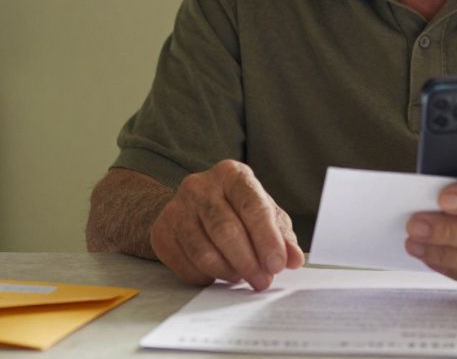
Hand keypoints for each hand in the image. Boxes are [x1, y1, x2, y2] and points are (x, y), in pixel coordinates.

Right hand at [150, 159, 304, 290]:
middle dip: (249, 262)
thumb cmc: (235, 210)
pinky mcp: (162, 232)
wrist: (189, 208)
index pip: (252, 205)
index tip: (278, 264)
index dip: (267, 238)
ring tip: (242, 277)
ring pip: (204, 252)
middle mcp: (200, 185)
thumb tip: (294, 258)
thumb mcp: (263, 213)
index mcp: (231, 174)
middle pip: (226, 230)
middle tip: (263, 281)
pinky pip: (188, 266)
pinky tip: (219, 272)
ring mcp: (176, 208)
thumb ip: (281, 234)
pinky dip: (208, 277)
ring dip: (228, 272)